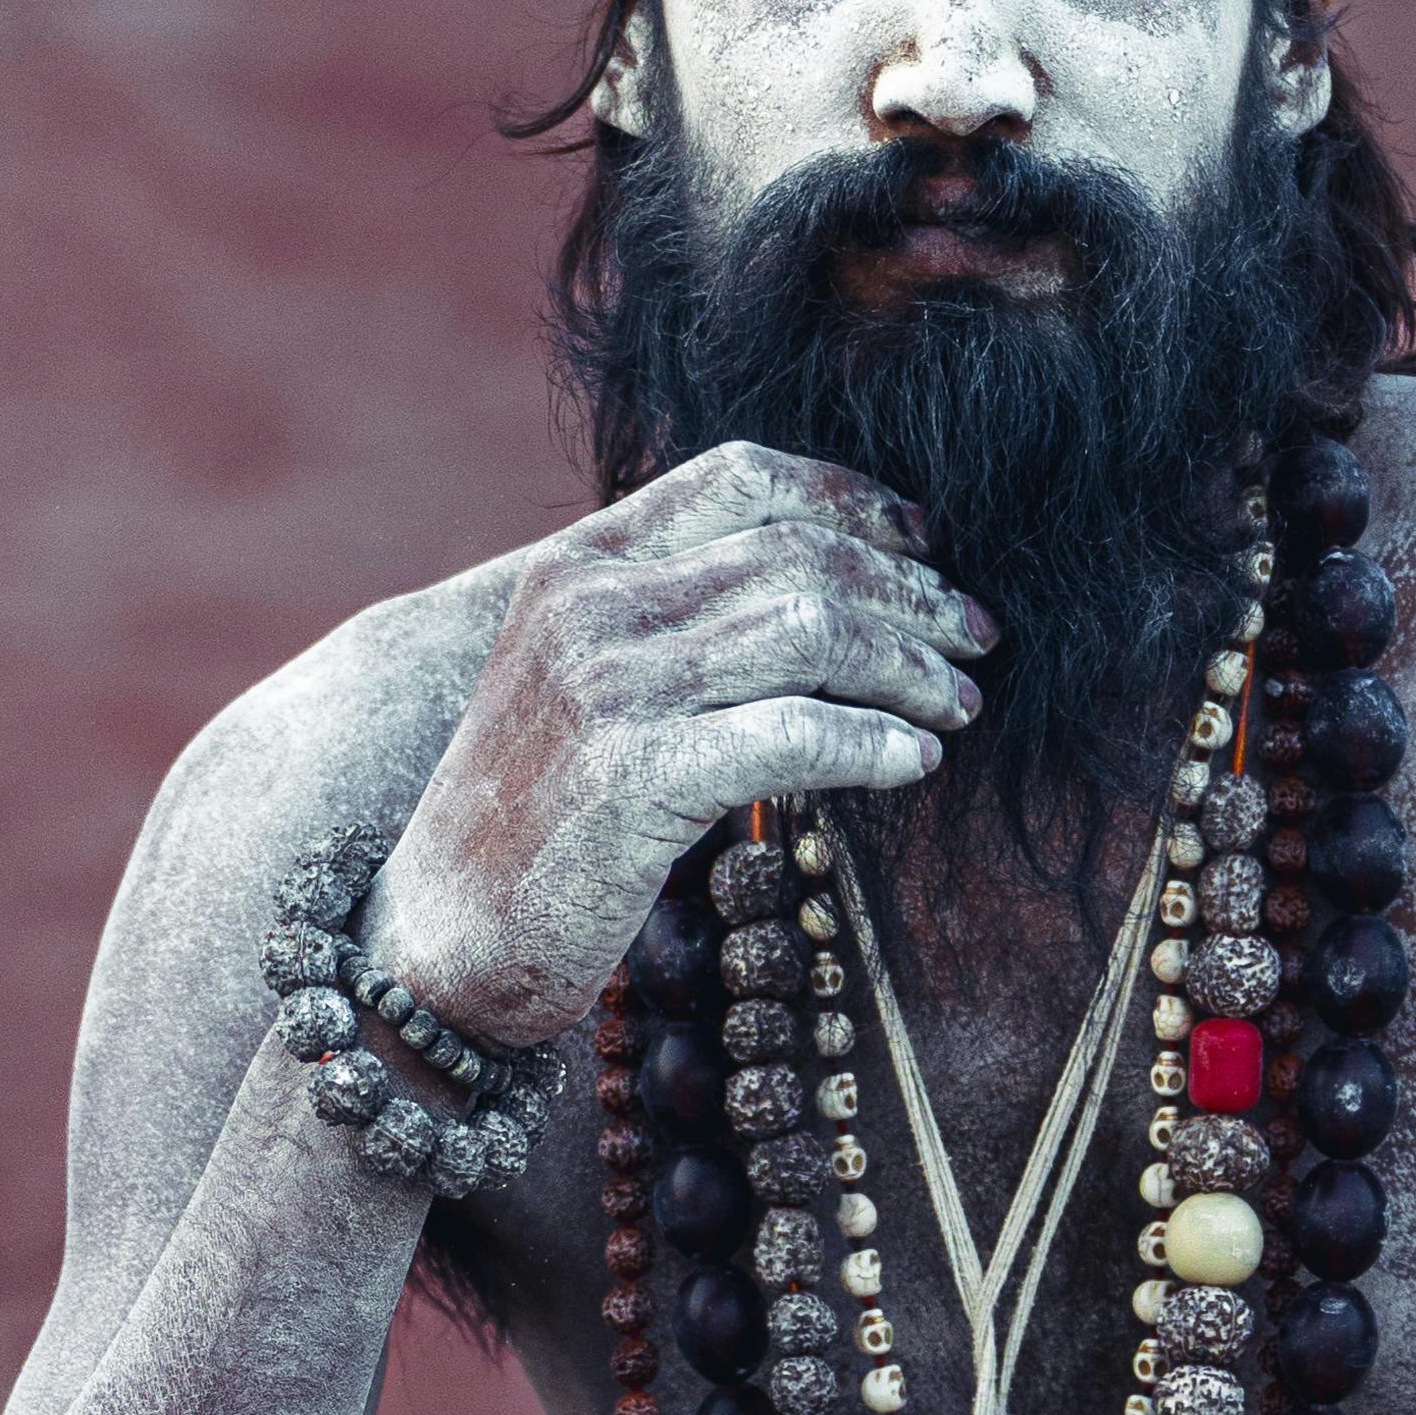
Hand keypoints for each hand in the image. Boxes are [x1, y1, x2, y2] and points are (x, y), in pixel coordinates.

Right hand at [369, 445, 992, 1046]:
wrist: (441, 937)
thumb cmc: (531, 819)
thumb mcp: (579, 682)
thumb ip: (668, 620)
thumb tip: (815, 593)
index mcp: (577, 564)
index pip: (740, 477)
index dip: (852, 500)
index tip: (923, 543)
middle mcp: (591, 607)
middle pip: (797, 553)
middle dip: (909, 590)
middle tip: (974, 635)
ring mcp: (610, 688)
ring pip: (810, 631)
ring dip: (910, 665)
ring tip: (959, 702)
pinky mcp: (637, 777)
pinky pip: (795, 733)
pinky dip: (874, 742)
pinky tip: (914, 761)